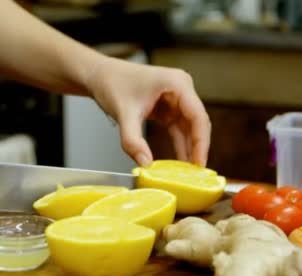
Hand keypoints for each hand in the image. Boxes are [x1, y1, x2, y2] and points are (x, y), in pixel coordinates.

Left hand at [87, 57, 210, 166]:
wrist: (100, 75)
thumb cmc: (112, 83)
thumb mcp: (123, 113)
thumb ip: (133, 140)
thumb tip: (145, 164)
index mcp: (177, 83)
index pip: (197, 116)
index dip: (201, 142)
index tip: (199, 163)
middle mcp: (182, 89)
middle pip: (197, 123)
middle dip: (197, 148)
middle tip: (197, 174)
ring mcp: (176, 98)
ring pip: (190, 128)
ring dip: (189, 149)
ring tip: (189, 173)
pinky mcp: (169, 107)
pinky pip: (179, 129)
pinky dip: (179, 145)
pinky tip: (179, 162)